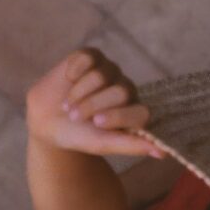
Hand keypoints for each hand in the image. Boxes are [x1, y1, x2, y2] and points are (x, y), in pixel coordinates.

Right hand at [26, 49, 162, 159]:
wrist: (47, 121)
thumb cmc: (78, 135)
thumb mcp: (102, 144)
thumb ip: (131, 145)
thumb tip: (162, 153)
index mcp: (134, 112)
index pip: (140, 112)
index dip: (118, 117)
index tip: (97, 124)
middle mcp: (125, 89)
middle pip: (121, 92)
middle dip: (93, 106)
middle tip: (74, 117)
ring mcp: (109, 70)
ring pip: (101, 75)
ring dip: (79, 93)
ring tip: (68, 105)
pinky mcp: (91, 56)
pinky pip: (86, 59)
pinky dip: (73, 73)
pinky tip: (68, 81)